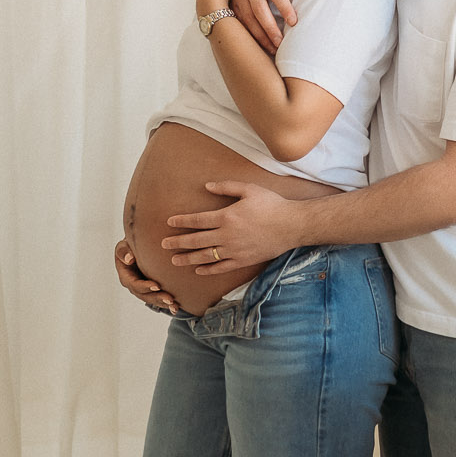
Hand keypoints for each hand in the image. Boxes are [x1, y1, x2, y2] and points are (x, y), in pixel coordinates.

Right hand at [114, 238, 178, 314]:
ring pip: (153, 299)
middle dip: (158, 298)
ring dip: (164, 303)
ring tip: (175, 306)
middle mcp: (134, 286)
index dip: (145, 287)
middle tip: (170, 299)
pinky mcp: (152, 290)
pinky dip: (168, 304)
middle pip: (145, 296)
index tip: (157, 286)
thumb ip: (124, 251)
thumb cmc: (130, 245)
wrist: (139, 247)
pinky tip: (176, 307)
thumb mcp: (123, 246)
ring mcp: (144, 290)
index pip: (135, 284)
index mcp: (126, 277)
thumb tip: (129, 259)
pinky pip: (159, 298)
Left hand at [163, 180, 304, 273]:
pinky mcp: (243, 260)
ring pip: (205, 256)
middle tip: (164, 244)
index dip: (182, 221)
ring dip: (188, 258)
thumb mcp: (249, 189)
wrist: (291, 225)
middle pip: (196, 240)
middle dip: (178, 242)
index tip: (169, 223)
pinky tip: (198, 270)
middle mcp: (227, 236)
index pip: (197, 220)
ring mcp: (234, 250)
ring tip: (175, 260)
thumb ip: (226, 187)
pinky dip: (208, 269)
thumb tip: (207, 186)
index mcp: (226, 217)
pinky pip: (221, 267)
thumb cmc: (272, 204)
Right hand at [230, 0, 308, 51]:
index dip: (284, 7)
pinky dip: (251, 36)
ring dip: (261, 36)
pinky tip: (261, 46)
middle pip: (260, 10)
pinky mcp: (233, 6)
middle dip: (270, 28)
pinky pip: (242, 23)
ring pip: (249, 20)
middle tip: (281, 42)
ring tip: (274, 49)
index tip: (294, 22)